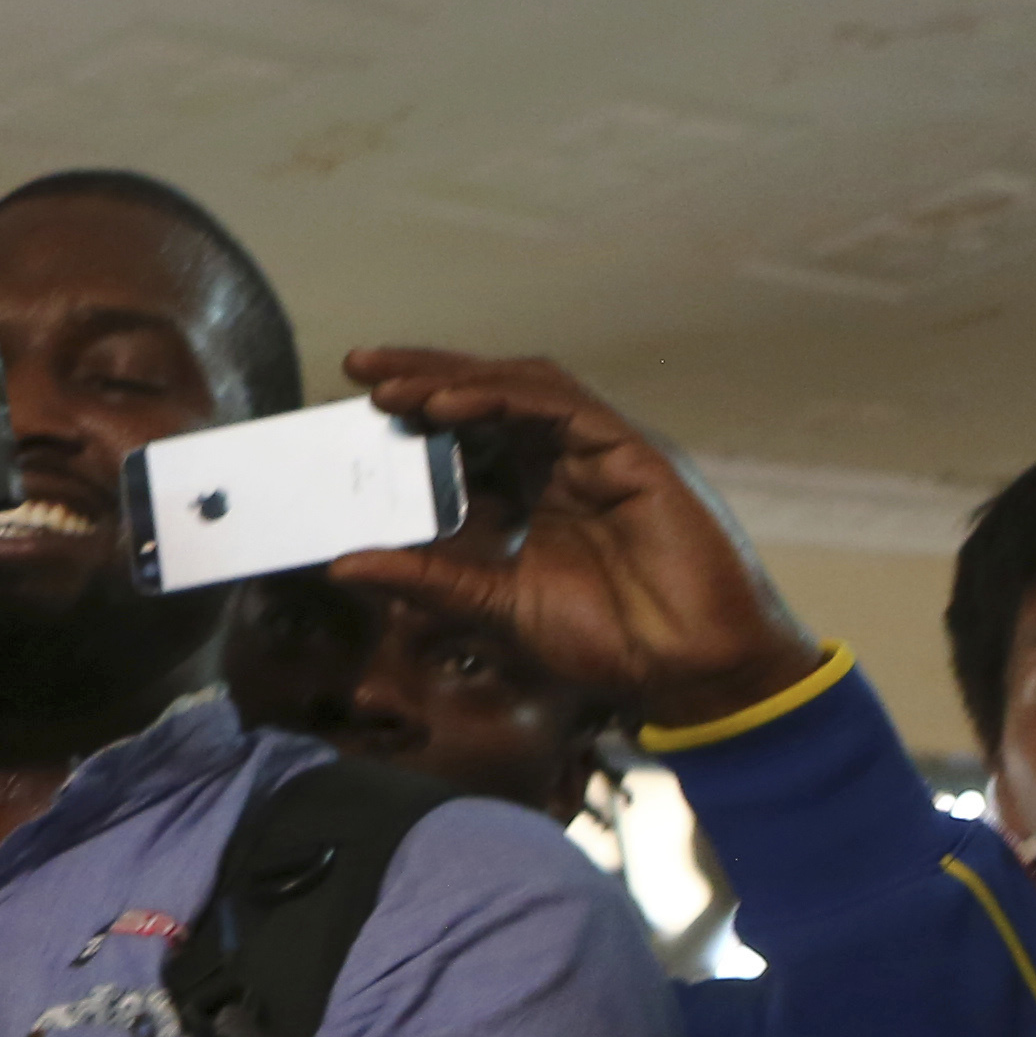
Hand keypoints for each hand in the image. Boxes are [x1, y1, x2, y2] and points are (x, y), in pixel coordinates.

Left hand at [336, 348, 825, 728]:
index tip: (357, 403)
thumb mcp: (496, 605)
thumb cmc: (612, 640)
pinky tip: (448, 404)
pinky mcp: (633, 453)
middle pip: (491, 393)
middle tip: (358, 368)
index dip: (418, 409)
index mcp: (540, 489)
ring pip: (522, 387)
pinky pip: (562, 407)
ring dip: (454, 378)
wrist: (691, 668)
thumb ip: (427, 580)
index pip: (472, 429)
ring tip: (392, 388)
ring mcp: (604, 451)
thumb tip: (344, 565)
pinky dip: (501, 397)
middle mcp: (569, 460)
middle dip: (425, 374)